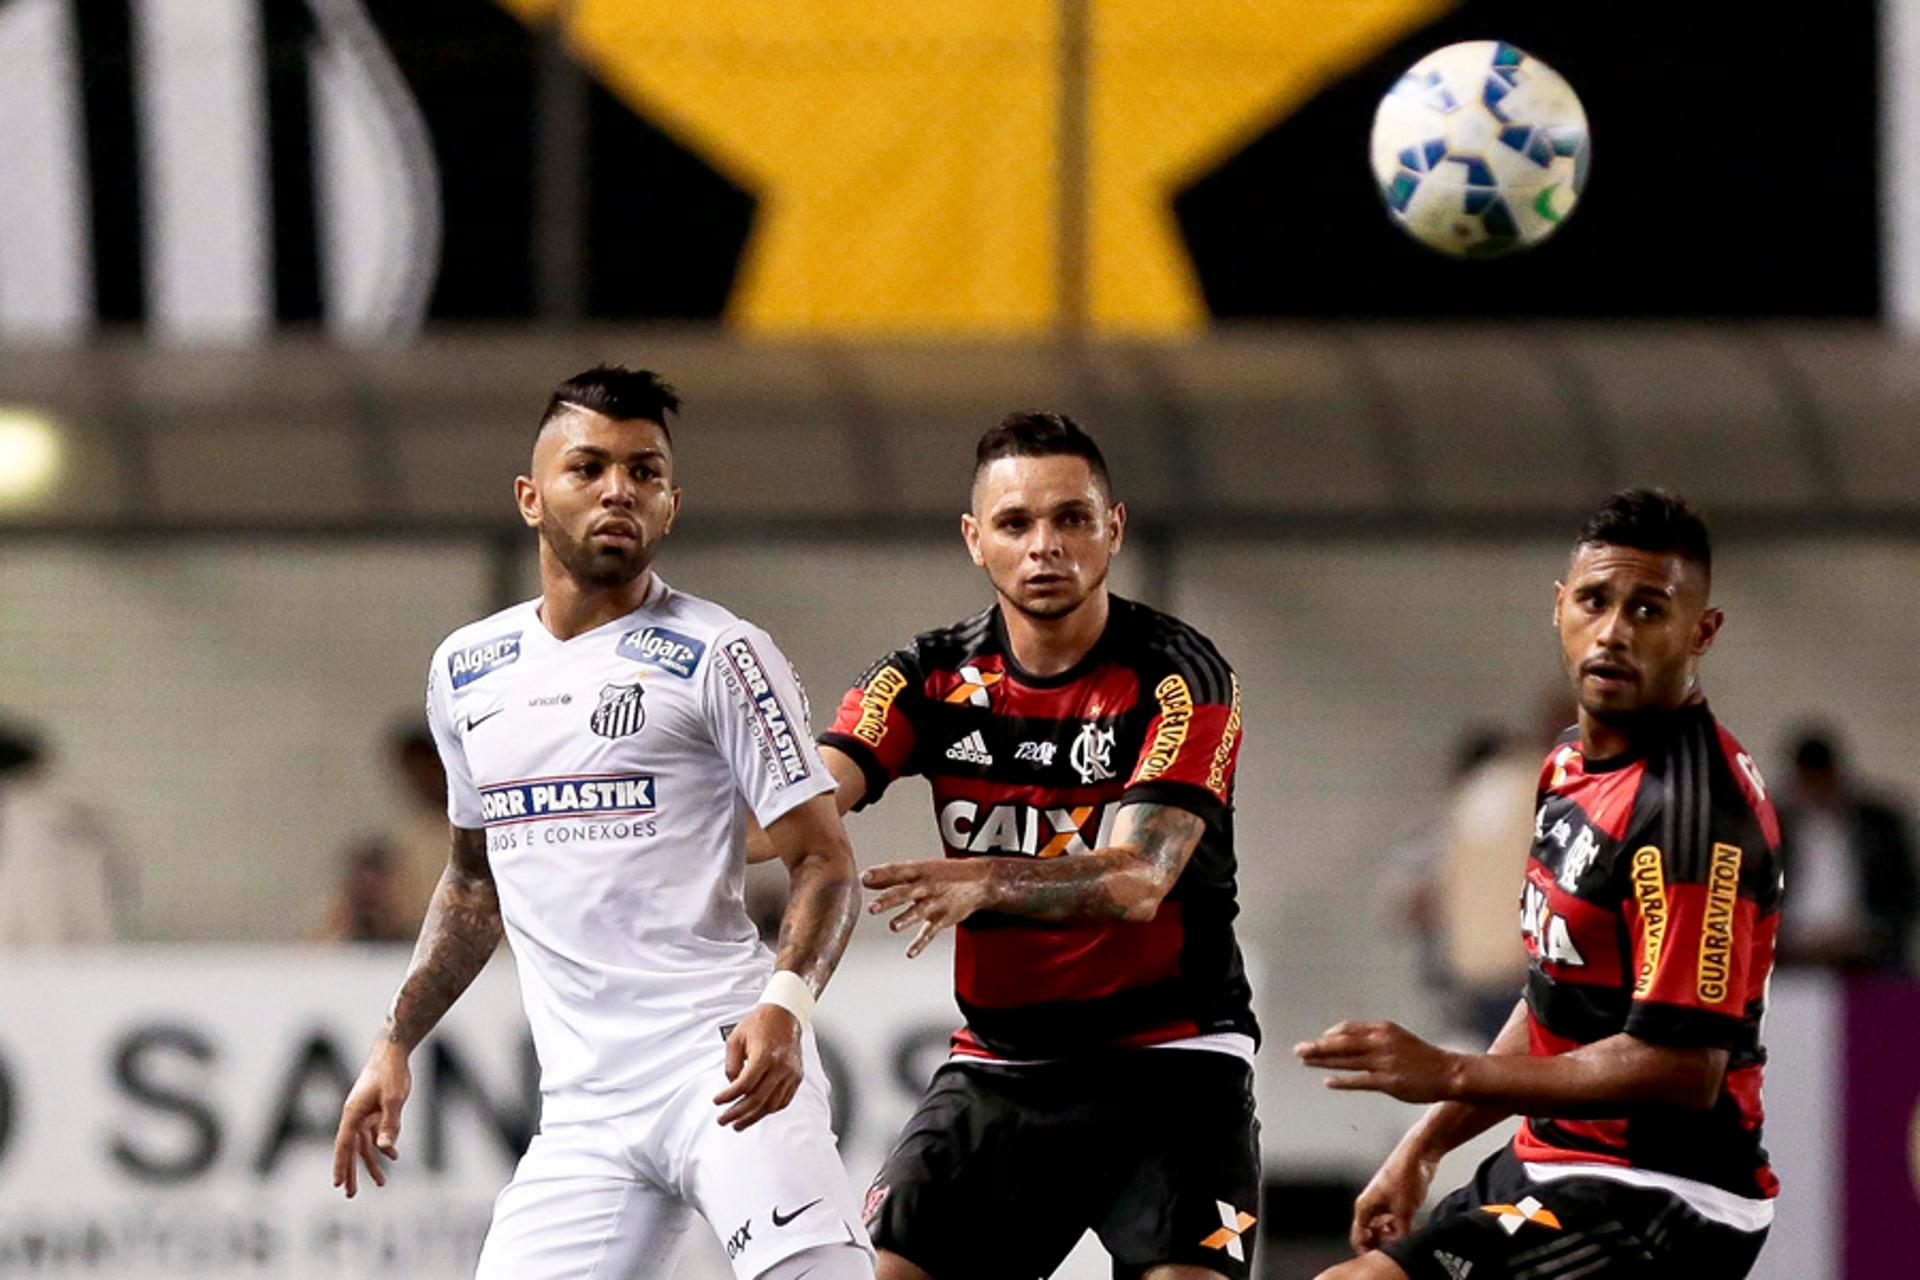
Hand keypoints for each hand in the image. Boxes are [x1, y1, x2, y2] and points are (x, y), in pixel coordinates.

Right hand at [332, 1040, 410, 1197]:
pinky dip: (383, 1146)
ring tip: (381, 1183)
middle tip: (350, 1194)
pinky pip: (376, 1134)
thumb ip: (389, 1124)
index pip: (344, 1145)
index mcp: (353, 1113)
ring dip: (371, 1163)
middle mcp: (354, 1116)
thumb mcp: (394, 1099)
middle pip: (350, 1150)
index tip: (337, 1184)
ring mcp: (364, 1114)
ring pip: (364, 1145)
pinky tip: (393, 1157)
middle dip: (351, 1172)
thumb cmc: (391, 1073)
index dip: (340, 1165)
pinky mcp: (374, 1111)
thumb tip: (383, 1149)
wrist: (393, 1051)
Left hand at [713, 1003, 803, 1129]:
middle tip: (723, 1120)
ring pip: (771, 1104)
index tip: (717, 1101)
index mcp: (764, 1055)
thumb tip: (731, 1084)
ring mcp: (791, 1073)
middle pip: (758, 1099)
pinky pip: (783, 1101)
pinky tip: (757, 1113)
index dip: (728, 1096)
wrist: (784, 1016)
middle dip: (737, 1113)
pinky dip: (769, 1110)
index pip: (745, 1085)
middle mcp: (781, 1066)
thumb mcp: (736, 1038)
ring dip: (753, 1118)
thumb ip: (731, 1063)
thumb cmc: (760, 1024)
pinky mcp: (796, 1077)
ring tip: (738, 1124)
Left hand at [860, 858, 992, 957]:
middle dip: (889, 900)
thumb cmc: (945, 875)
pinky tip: (910, 952)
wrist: (980, 882)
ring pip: (919, 912)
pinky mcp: (942, 919)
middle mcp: (927, 886)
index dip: (880, 874)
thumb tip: (866, 880)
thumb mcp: (921, 869)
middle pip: (906, 892)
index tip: (864, 878)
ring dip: (905, 919)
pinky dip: (920, 943)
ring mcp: (936, 903)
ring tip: (893, 927)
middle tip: (873, 907)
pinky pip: (930, 932)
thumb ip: (892, 877)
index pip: (898, 871)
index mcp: (919, 871)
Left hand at [1293, 1020, 1463, 1103]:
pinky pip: (1359, 1080)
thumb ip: (1374, 1038)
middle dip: (1317, 1047)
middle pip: (1341, 1043)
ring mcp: (1384, 1062)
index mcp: (1382, 1029)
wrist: (1449, 1072)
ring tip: (1305, 1062)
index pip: (1347, 1029)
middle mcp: (1381, 1042)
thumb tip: (1349, 1040)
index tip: (1318, 1042)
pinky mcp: (1388, 1081)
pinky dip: (1342, 1080)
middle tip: (1297, 1050)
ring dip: (1322, 1061)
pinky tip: (1327, 1081)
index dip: (1329, 1036)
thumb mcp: (1398, 1037)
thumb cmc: (1422, 1057)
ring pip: (1346, 1061)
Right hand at [1348, 1152, 1435, 1252]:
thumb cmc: (1405, 1175)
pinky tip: (1410, 1232)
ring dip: (1391, 1237)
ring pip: (1382, 1229)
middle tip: (1395, 1251)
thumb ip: (1401, 1234)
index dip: (1367, 1250)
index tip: (1380, 1258)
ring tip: (1404, 1241)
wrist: (1418, 1155)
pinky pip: (1393, 1222)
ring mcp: (1383, 1203)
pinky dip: (1400, 1229)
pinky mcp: (1395, 1201)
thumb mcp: (1404, 1211)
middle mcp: (1371, 1206)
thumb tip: (1401, 1250)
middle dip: (1381, 1244)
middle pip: (1370, 1234)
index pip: (1358, 1236)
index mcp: (1365, 1206)